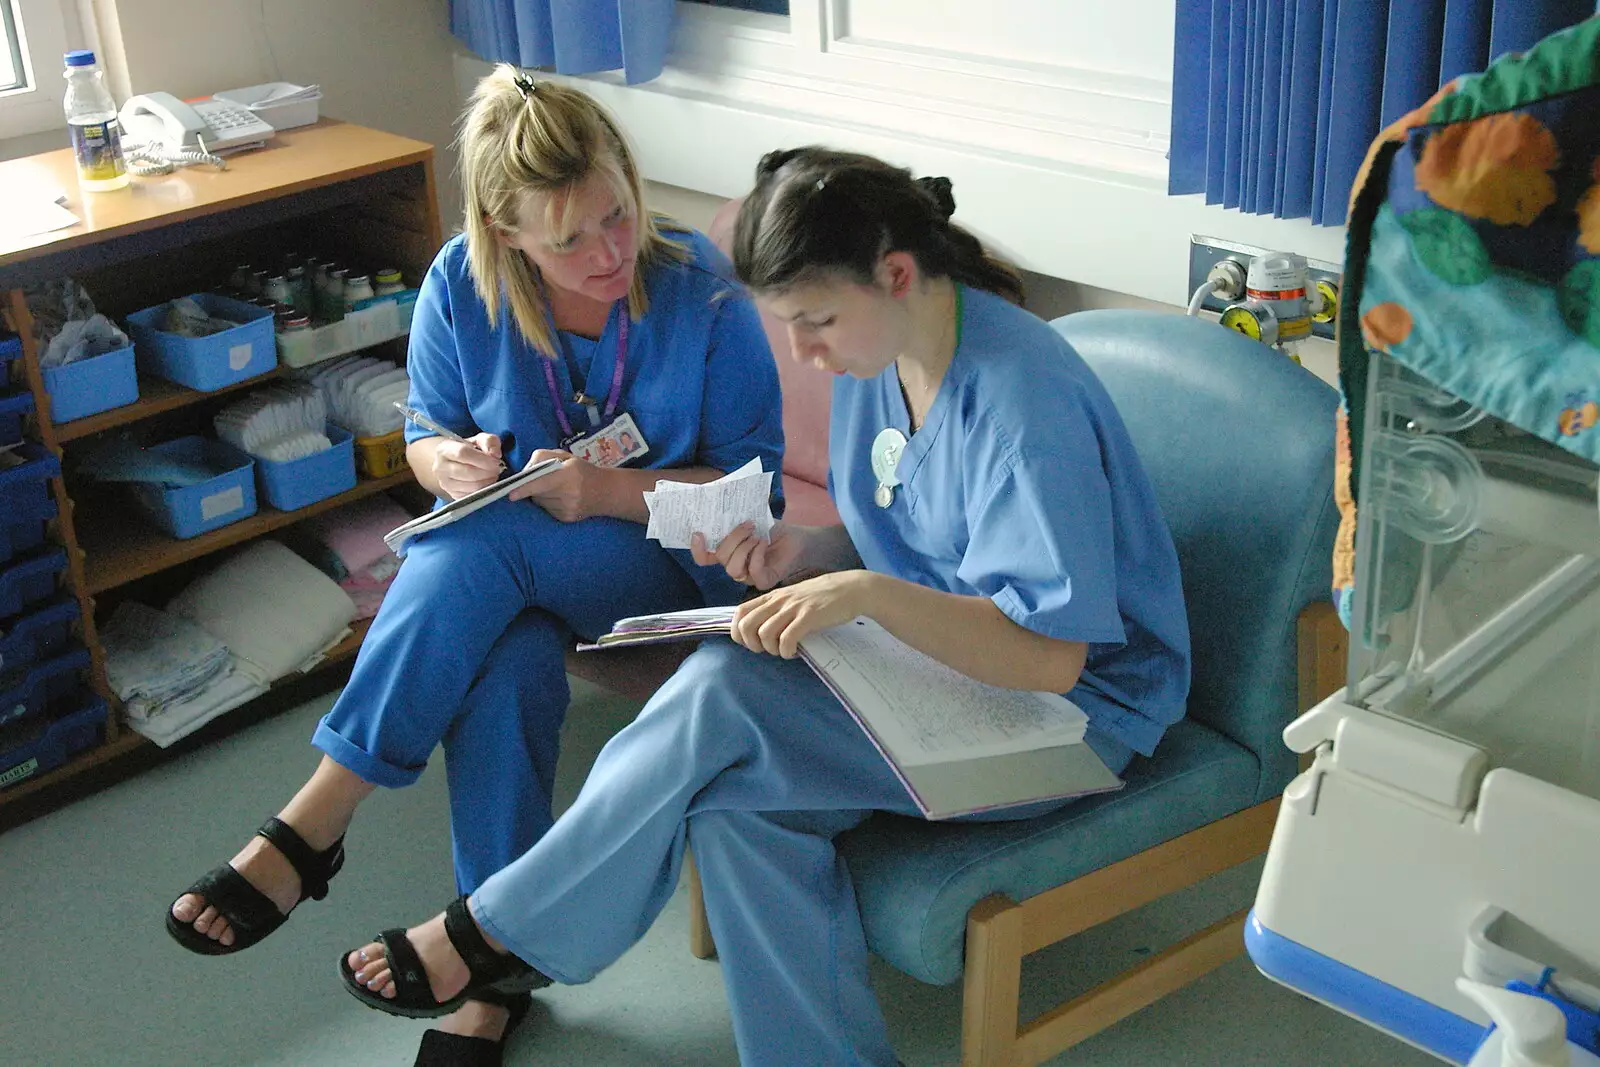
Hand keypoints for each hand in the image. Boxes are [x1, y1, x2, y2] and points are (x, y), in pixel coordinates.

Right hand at [432, 433, 502, 499]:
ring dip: (487, 482)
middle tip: (497, 470)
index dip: (482, 459)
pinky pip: (472, 496)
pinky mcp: (452, 495)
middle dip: (487, 472)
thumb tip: (495, 454)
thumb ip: (489, 441)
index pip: (462, 453)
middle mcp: (440, 467)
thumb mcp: (479, 439)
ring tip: (493, 476)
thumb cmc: (468, 449)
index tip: (495, 461)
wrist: (454, 462)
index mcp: (444, 449)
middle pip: (467, 472)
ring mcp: (445, 483)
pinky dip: (483, 491)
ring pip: (471, 486)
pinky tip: (486, 483)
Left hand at [513, 449, 608, 521]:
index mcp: (568, 475)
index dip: (524, 488)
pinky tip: (560, 498)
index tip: (511, 493)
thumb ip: (542, 457)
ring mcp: (568, 508)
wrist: (606, 491)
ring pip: (540, 503)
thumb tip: (525, 470)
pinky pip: (547, 510)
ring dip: (540, 496)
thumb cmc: (582, 470)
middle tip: (540, 481)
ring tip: (554, 489)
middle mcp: (568, 494)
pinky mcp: (567, 518)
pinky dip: (548, 503)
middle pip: (537, 494)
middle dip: (532, 488)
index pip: (541, 483)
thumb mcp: (565, 456)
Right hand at [690, 521, 805, 590]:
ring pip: (733, 568)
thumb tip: (720, 508)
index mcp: (728, 552)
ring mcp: (748, 576)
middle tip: (748, 525)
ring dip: (744, 548)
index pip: (705, 558)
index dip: (698, 550)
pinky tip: (764, 543)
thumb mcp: (752, 520)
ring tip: (756, 536)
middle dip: (733, 539)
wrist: (797, 538)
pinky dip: (757, 555)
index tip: (698, 533)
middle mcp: (735, 565)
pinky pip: (753, 572)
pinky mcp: (763, 581)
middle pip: (721, 558)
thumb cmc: (773, 530)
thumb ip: (735, 520)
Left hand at [731, 570, 878, 657]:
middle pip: (747, 625)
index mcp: (773, 596)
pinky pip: (787, 638)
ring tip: (783, 651)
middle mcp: (780, 600)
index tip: (750, 643)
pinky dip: (786, 651)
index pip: (740, 612)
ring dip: (771, 649)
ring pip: (765, 633)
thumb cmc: (823, 597)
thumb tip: (760, 629)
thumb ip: (777, 608)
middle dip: (751, 644)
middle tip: (766, 650)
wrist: (852, 589)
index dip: (738, 631)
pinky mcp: (809, 616)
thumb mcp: (794, 598)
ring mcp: (794, 607)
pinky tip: (794, 652)